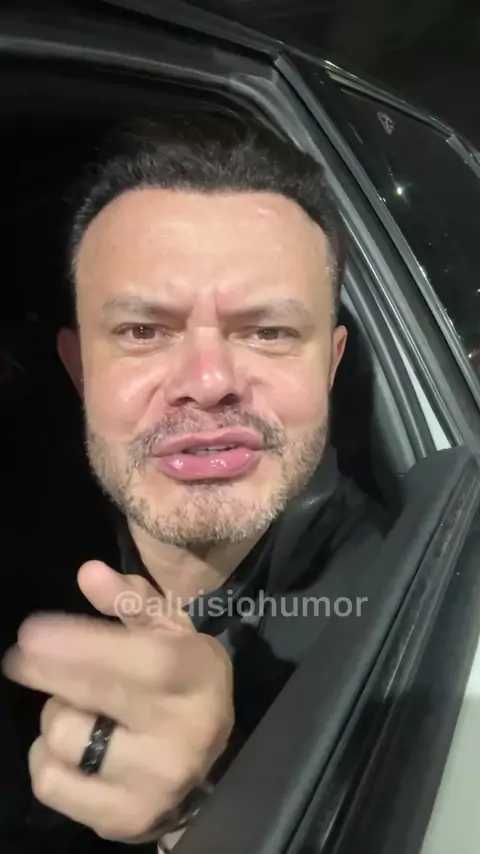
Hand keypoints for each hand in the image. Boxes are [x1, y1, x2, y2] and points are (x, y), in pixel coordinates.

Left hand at [2, 561, 233, 840]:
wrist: (211, 766)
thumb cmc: (183, 684)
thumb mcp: (170, 633)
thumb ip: (131, 600)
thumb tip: (88, 572)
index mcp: (199, 679)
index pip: (140, 661)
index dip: (82, 642)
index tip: (32, 631)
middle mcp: (183, 735)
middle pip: (94, 697)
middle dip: (48, 670)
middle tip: (22, 656)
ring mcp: (153, 784)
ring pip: (64, 736)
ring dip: (58, 712)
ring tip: (80, 708)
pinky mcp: (124, 820)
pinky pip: (50, 782)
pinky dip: (48, 757)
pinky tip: (73, 747)